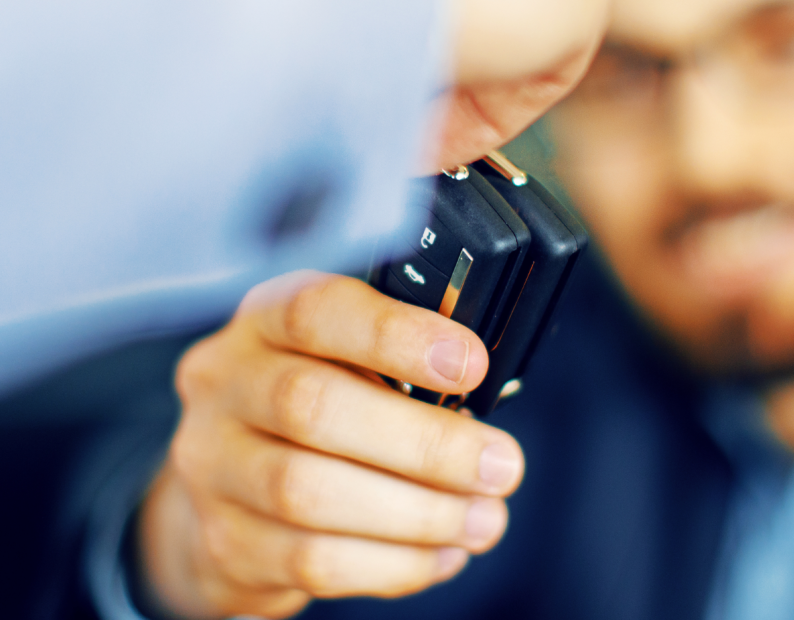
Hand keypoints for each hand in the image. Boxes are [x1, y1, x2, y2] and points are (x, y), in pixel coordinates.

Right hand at [135, 272, 523, 618]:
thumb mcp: (348, 354)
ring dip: (417, 513)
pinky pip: (311, 561)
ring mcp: (212, 465)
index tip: (470, 365)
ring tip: (482, 518)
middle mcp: (226, 383)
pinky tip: (441, 554)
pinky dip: (392, 563)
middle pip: (313, 408)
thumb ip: (402, 357)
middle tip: (499, 465)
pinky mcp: (225, 540)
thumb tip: (483, 385)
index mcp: (266, 318)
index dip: (396, 336)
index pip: (317, 310)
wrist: (230, 482)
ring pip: (308, 494)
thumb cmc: (318, 401)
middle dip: (425, 443)